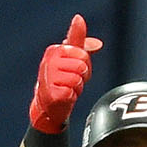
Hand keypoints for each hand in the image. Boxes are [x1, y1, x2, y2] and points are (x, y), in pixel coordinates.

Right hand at [29, 14, 102, 133]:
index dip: (85, 65)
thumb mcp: (74, 61)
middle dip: (82, 77)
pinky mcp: (50, 92)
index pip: (83, 54)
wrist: (49, 103)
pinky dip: (71, 97)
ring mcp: (48, 76)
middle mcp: (49, 60)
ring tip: (67, 88)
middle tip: (72, 82)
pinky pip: (71, 92)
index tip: (75, 70)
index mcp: (56, 50)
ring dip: (77, 88)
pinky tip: (64, 96)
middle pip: (82, 66)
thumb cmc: (63, 80)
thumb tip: (98, 44)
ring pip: (77, 79)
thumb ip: (85, 49)